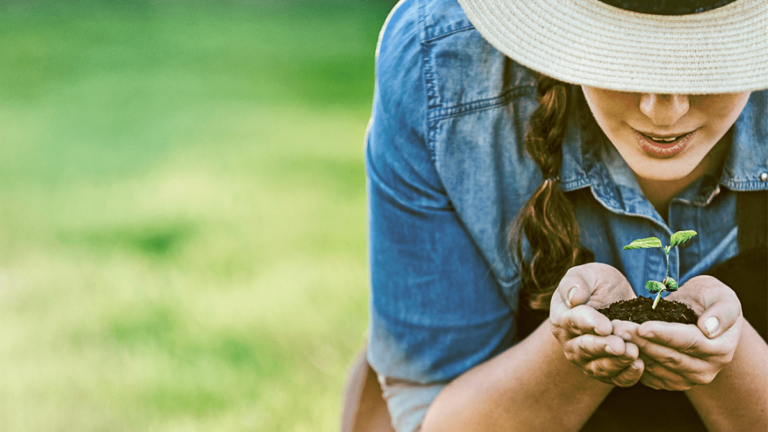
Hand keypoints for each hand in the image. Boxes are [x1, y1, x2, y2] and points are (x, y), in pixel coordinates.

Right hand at [550, 263, 643, 386]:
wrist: (614, 302)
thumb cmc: (598, 286)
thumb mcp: (589, 275)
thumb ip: (576, 283)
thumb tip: (574, 298)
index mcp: (562, 318)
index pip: (573, 322)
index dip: (589, 324)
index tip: (606, 326)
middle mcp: (571, 343)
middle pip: (584, 348)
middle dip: (603, 347)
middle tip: (620, 346)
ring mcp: (586, 360)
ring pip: (599, 367)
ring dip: (616, 362)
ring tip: (634, 353)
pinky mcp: (605, 372)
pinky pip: (615, 379)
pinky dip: (627, 375)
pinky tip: (640, 366)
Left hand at [612, 275, 742, 390]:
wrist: (698, 313)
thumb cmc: (709, 299)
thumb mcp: (721, 295)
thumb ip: (722, 310)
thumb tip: (709, 329)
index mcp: (721, 349)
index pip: (689, 342)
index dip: (664, 335)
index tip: (642, 326)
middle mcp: (706, 370)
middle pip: (669, 357)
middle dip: (641, 341)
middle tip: (618, 327)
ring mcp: (687, 380)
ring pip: (655, 367)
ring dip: (632, 350)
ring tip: (614, 333)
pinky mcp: (670, 382)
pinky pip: (648, 376)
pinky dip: (631, 361)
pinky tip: (617, 346)